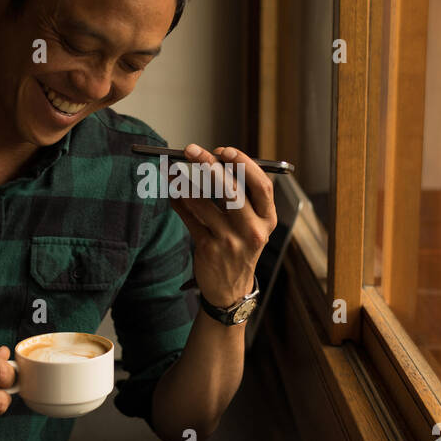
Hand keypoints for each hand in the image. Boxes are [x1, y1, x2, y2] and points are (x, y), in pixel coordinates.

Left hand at [168, 144, 278, 306]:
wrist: (230, 290)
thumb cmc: (239, 246)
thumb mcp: (250, 224)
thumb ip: (240, 195)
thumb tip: (213, 159)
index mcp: (268, 219)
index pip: (261, 184)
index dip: (242, 164)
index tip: (222, 150)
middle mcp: (253, 230)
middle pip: (232, 190)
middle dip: (209, 165)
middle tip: (191, 150)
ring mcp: (231, 242)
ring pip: (204, 203)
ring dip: (185, 183)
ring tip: (173, 171)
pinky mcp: (209, 250)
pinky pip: (189, 219)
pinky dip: (178, 202)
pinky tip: (172, 193)